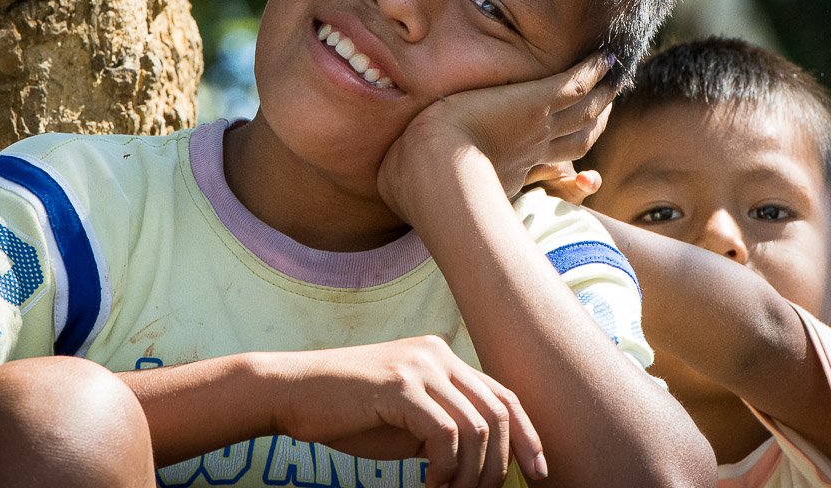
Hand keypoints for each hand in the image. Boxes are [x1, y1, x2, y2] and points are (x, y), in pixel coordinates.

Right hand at [268, 336, 545, 487]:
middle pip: (498, 412)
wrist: (292, 392)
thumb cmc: (345, 411)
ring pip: (476, 428)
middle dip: (500, 464)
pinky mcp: (400, 387)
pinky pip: (446, 436)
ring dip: (471, 474)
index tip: (538, 471)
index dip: (527, 435)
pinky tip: (428, 484)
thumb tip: (482, 462)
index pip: (502, 395)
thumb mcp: (405, 419)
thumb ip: (443, 427)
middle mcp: (438, 355)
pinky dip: (446, 469)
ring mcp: (420, 367)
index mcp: (442, 357)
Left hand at [379, 52, 616, 212]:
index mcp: (508, 173)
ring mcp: (538, 126)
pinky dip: (592, 71)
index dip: (566, 173)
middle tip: (606, 111)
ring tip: (614, 80)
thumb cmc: (416, 183)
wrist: (435, 172)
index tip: (582, 177)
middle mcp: (532, 152)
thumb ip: (411, 177)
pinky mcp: (536, 101)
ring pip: (583, 110)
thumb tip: (389, 178)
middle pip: (576, 136)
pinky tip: (605, 57)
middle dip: (591, 123)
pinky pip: (574, 83)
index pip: (547, 169)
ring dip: (601, 96)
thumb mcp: (414, 181)